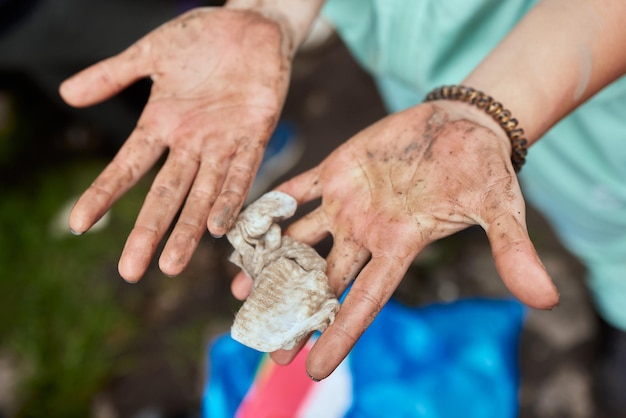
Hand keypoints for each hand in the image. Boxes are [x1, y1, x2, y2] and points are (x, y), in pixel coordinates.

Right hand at [60, 8, 291, 281]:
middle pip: (165, 194)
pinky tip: (218, 227)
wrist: (252, 23)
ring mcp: (223, 143)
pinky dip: (231, 198)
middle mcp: (191, 143)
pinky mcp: (255, 135)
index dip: (105, 194)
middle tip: (131, 272)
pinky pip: (243, 173)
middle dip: (149, 232)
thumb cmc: (203, 37)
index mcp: (163, 124)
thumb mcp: (152, 54)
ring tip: (172, 265)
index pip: (128, 166)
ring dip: (188, 229)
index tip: (80, 224)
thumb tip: (67, 93)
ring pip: (203, 194)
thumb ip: (114, 74)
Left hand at [232, 101, 558, 379]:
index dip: (338, 334)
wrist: (461, 124)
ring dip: (271, 263)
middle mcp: (366, 232)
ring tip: (240, 291)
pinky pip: (295, 191)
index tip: (311, 369)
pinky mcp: (336, 171)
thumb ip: (510, 250)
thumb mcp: (498, 208)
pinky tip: (243, 225)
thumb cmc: (482, 167)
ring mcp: (347, 203)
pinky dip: (271, 206)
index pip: (364, 301)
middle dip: (295, 312)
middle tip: (264, 345)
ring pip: (301, 241)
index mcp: (398, 247)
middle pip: (323, 281)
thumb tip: (545, 299)